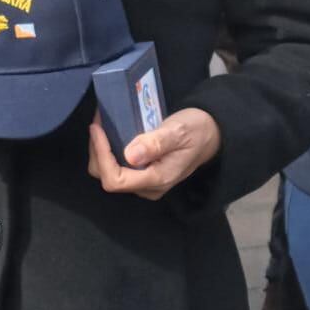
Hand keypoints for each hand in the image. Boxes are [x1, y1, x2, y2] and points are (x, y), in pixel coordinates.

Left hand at [87, 108, 220, 200]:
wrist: (211, 135)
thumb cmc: (196, 131)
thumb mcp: (178, 132)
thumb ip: (156, 143)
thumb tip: (130, 155)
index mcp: (157, 179)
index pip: (116, 179)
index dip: (101, 155)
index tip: (98, 128)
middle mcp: (148, 186)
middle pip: (108, 177)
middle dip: (97, 151)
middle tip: (98, 122)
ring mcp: (145, 182)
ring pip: (109, 173)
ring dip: (100, 150)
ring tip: (102, 123)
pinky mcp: (143, 173)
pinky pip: (117, 167)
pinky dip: (109, 149)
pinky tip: (110, 131)